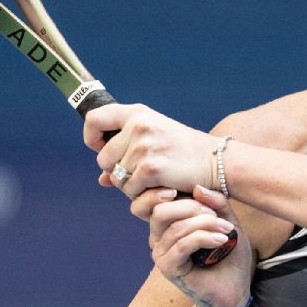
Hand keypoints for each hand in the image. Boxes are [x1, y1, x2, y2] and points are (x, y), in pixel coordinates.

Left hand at [84, 103, 218, 197]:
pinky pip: (130, 189)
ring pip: (116, 177)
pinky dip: (141, 193)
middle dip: (116, 171)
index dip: (92, 138)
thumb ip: (125, 152)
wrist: (214, 161)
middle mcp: (138, 125)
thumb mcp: (153, 139)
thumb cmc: (182, 151)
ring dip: (130, 185)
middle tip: (138, 173)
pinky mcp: (151, 167)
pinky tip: (158, 186)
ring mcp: (144, 146)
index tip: (103, 149)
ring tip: (151, 179)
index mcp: (136, 113)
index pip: (94, 119)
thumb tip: (101, 179)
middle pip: (103, 158)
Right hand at [132, 185, 253, 306]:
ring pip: (176, 228)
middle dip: (191, 207)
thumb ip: (216, 204)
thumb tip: (198, 188)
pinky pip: (182, 245)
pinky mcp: (168, 268)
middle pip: (161, 210)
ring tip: (226, 230)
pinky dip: (203, 238)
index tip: (203, 195)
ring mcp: (161, 253)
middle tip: (215, 215)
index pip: (161, 200)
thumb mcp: (227, 222)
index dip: (178, 192)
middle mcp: (159, 237)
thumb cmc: (229, 255)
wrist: (234, 289)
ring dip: (205, 224)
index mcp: (168, 223)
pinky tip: (221, 240)